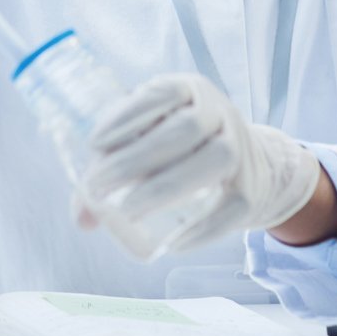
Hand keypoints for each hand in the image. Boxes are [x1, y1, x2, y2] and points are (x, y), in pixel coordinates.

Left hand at [81, 73, 321, 253]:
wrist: (253, 169)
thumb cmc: (184, 152)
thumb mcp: (150, 143)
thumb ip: (112, 170)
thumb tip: (83, 217)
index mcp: (190, 91)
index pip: (162, 94)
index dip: (128, 115)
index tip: (94, 143)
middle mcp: (221, 113)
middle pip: (185, 130)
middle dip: (137, 159)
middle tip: (98, 187)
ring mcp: (243, 149)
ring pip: (214, 160)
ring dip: (167, 187)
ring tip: (127, 212)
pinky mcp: (252, 189)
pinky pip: (233, 207)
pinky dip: (203, 228)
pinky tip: (172, 244)